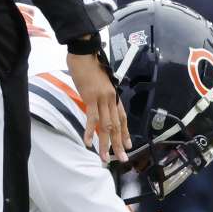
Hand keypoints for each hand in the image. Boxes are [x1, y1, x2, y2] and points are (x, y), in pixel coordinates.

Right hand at [67, 48, 129, 163]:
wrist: (85, 52)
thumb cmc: (90, 65)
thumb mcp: (100, 83)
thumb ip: (101, 95)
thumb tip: (98, 105)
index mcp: (114, 96)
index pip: (123, 119)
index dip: (125, 133)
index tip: (128, 146)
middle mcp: (111, 99)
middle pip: (117, 126)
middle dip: (119, 145)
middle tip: (121, 160)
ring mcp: (102, 99)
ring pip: (106, 126)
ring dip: (105, 144)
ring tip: (104, 158)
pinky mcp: (90, 97)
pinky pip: (92, 118)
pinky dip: (90, 131)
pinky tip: (88, 143)